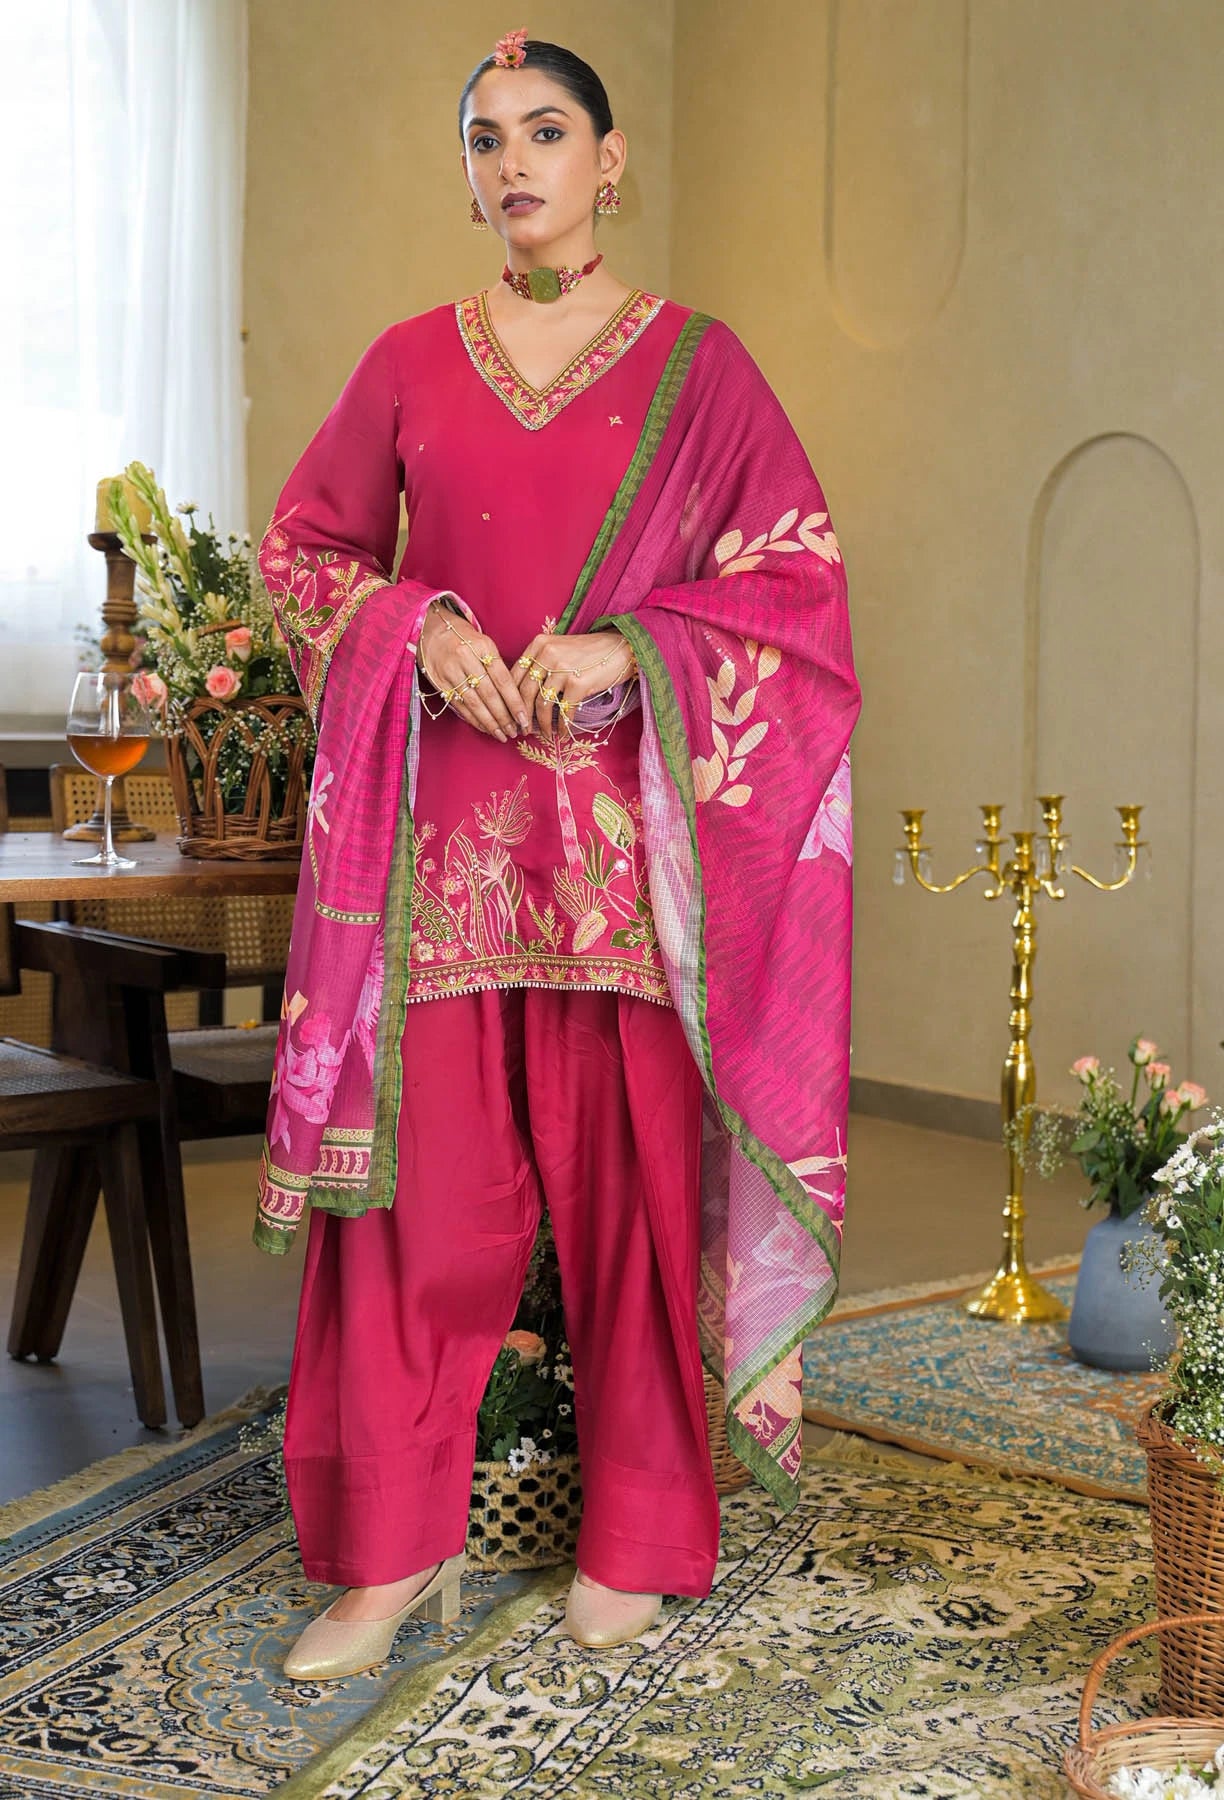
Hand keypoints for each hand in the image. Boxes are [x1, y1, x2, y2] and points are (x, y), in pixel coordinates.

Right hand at [417, 603, 530, 741]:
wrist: (432, 630)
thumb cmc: (466, 640)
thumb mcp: (485, 645)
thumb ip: (499, 668)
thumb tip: (517, 699)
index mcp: (483, 647)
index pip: (503, 679)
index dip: (514, 702)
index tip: (524, 718)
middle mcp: (466, 658)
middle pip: (489, 695)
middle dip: (504, 717)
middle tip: (515, 732)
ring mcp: (451, 671)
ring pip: (474, 703)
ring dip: (490, 723)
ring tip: (502, 735)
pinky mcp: (440, 683)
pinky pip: (460, 705)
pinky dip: (474, 719)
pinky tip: (485, 728)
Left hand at [512, 629, 636, 740]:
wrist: (622, 648)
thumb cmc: (590, 652)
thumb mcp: (560, 649)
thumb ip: (541, 663)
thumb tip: (523, 695)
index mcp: (539, 644)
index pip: (515, 674)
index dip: (511, 699)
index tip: (512, 715)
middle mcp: (547, 654)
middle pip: (526, 692)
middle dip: (523, 716)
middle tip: (523, 730)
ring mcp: (562, 669)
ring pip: (543, 704)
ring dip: (543, 724)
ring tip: (546, 734)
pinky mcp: (578, 683)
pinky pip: (564, 711)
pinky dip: (562, 726)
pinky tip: (563, 733)